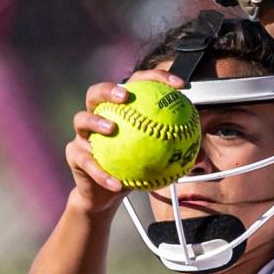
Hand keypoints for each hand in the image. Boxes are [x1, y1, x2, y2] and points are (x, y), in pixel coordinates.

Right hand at [66, 68, 183, 214]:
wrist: (105, 194)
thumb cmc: (131, 169)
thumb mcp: (154, 157)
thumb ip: (172, 146)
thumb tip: (199, 144)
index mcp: (118, 108)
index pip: (136, 83)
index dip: (157, 78)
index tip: (180, 86)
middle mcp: (97, 114)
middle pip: (96, 92)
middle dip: (110, 89)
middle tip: (125, 97)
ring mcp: (82, 134)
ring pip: (82, 119)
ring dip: (96, 122)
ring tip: (112, 129)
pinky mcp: (74, 155)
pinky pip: (87, 162)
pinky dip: (102, 174)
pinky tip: (116, 183)